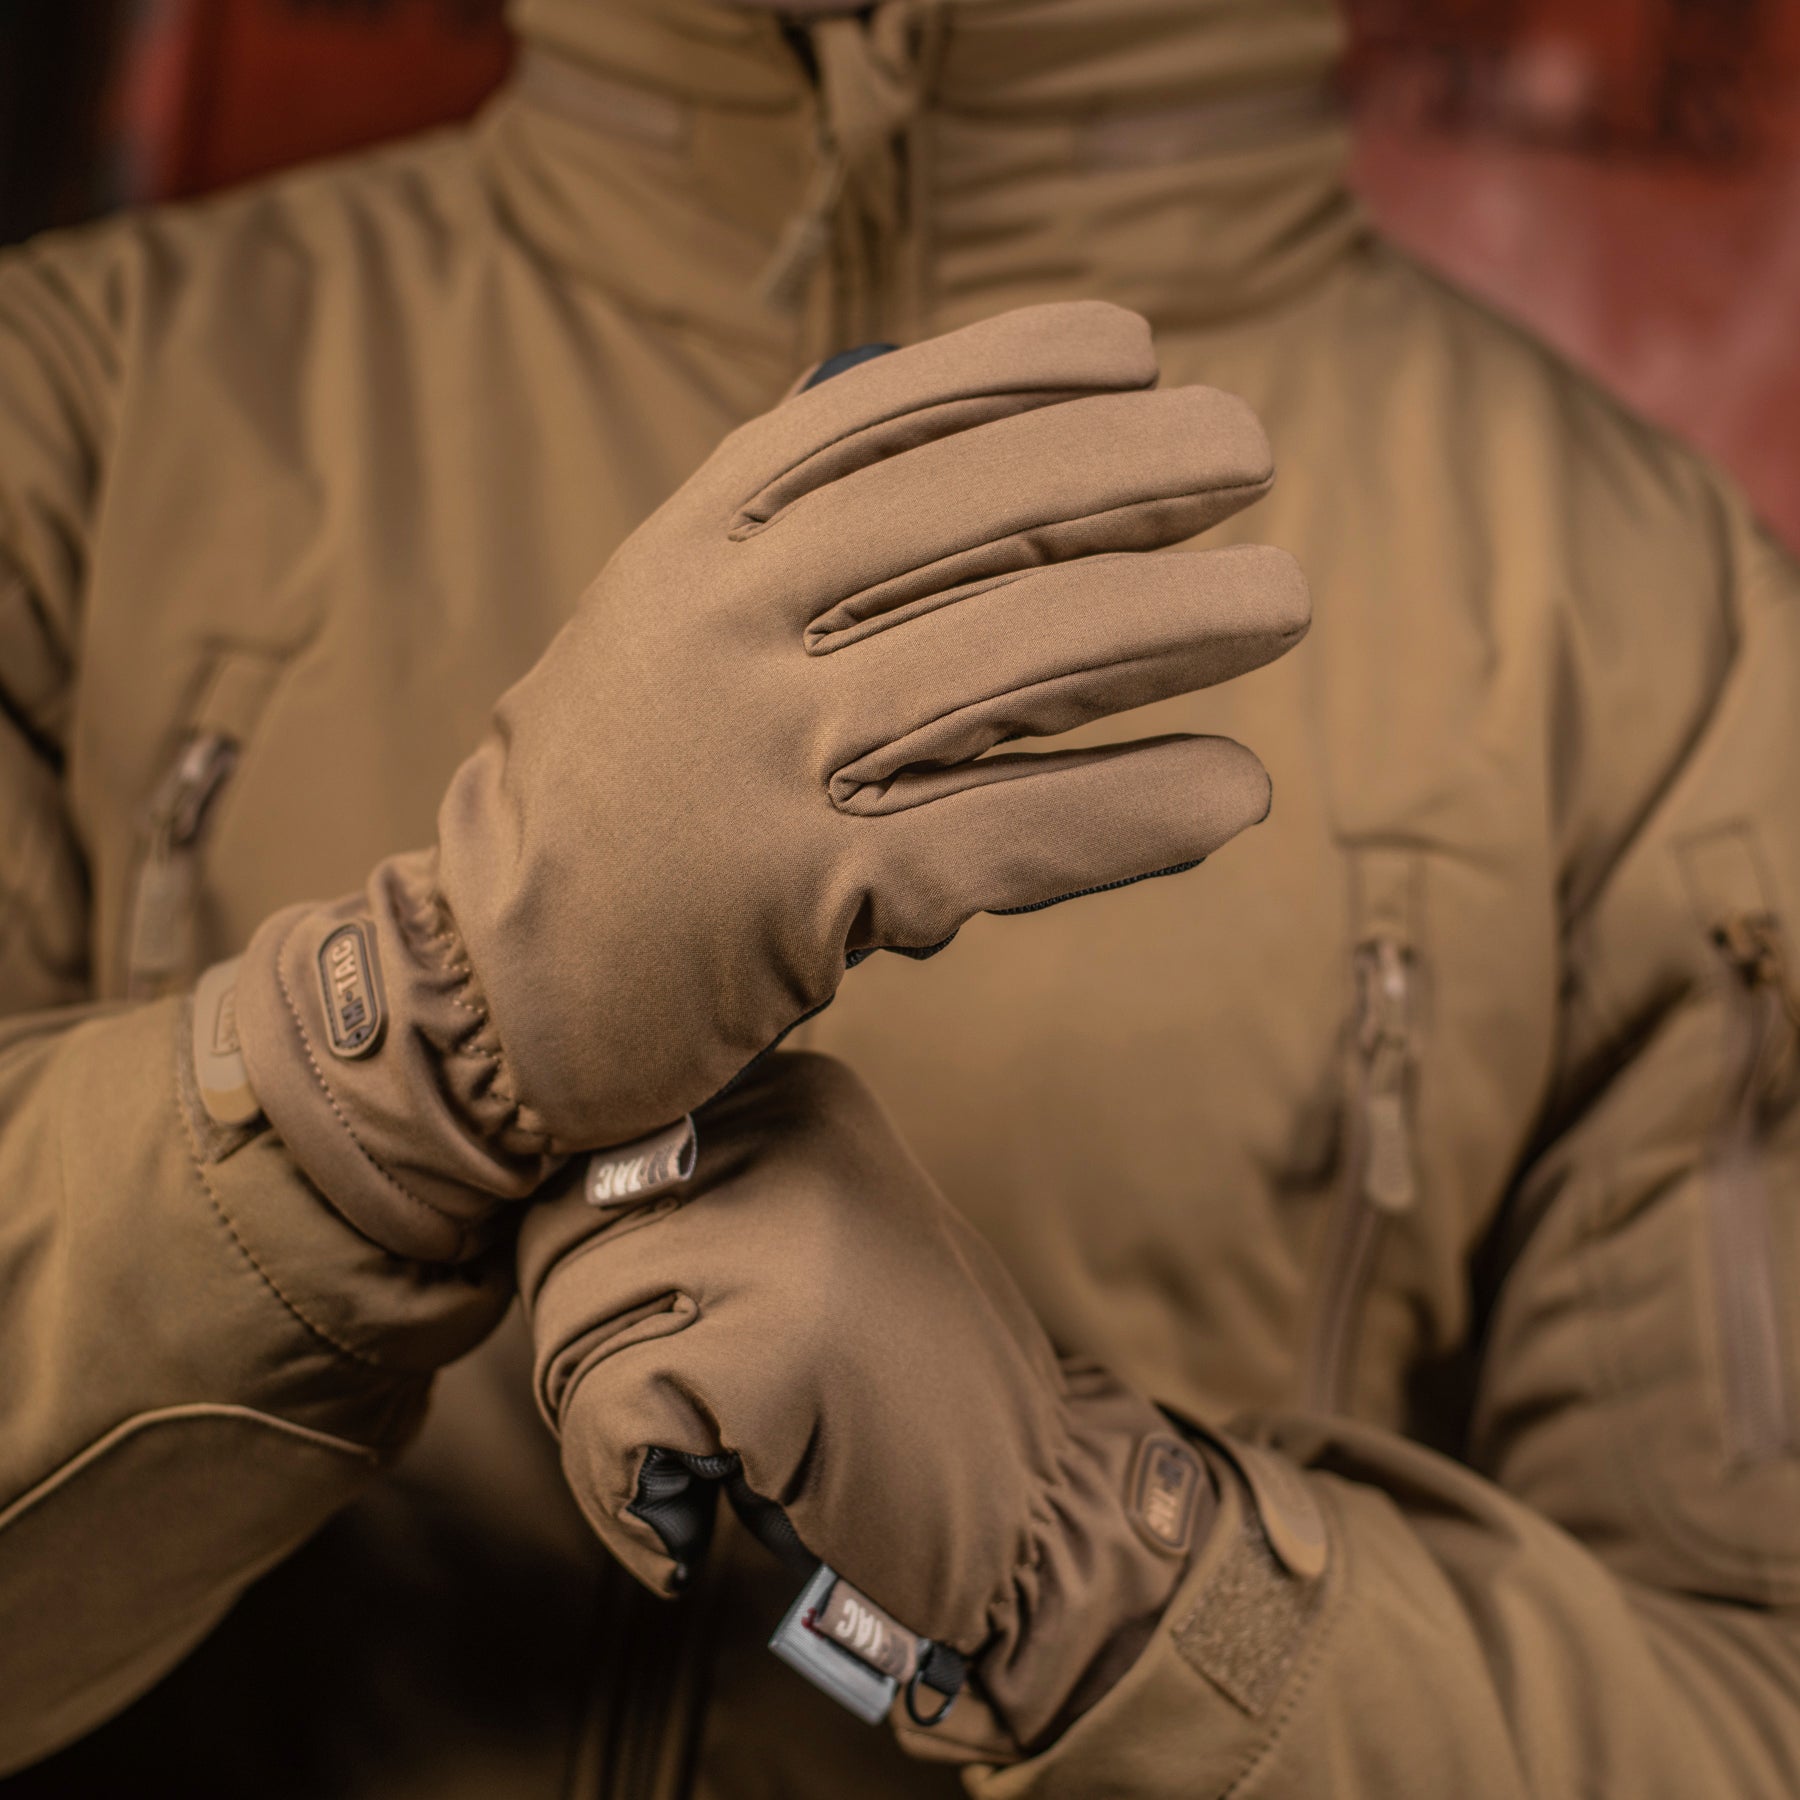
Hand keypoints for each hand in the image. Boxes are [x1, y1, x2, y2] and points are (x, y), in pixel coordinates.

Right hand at [237, 300, 1307, 1257]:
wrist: (495, 979)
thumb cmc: (613, 794)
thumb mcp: (665, 634)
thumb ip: (785, 560)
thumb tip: (998, 494)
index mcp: (690, 548)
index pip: (870, 420)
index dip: (1013, 367)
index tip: (1133, 348)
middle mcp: (727, 631)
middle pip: (965, 518)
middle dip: (1126, 468)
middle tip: (1248, 448)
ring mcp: (767, 762)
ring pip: (1009, 662)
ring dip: (1169, 621)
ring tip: (1281, 599)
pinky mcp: (810, 895)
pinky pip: (1007, 833)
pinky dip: (1132, 808)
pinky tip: (1232, 787)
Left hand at [518, 1053, 1216, 1759]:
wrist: (1037, 1519)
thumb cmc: (895, 1391)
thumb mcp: (808, 1240)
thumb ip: (688, 1191)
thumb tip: (517, 1191)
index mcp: (800, 1096)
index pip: (582, 1156)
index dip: (597, 1276)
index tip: (681, 1339)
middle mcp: (794, 1136)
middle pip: (559, 1239)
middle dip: (589, 1357)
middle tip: (695, 1426)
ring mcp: (788, 1236)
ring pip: (566, 1327)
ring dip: (608, 1434)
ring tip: (718, 1464)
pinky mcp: (776, 1349)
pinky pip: (602, 1420)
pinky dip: (626, 1503)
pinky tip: (700, 1525)